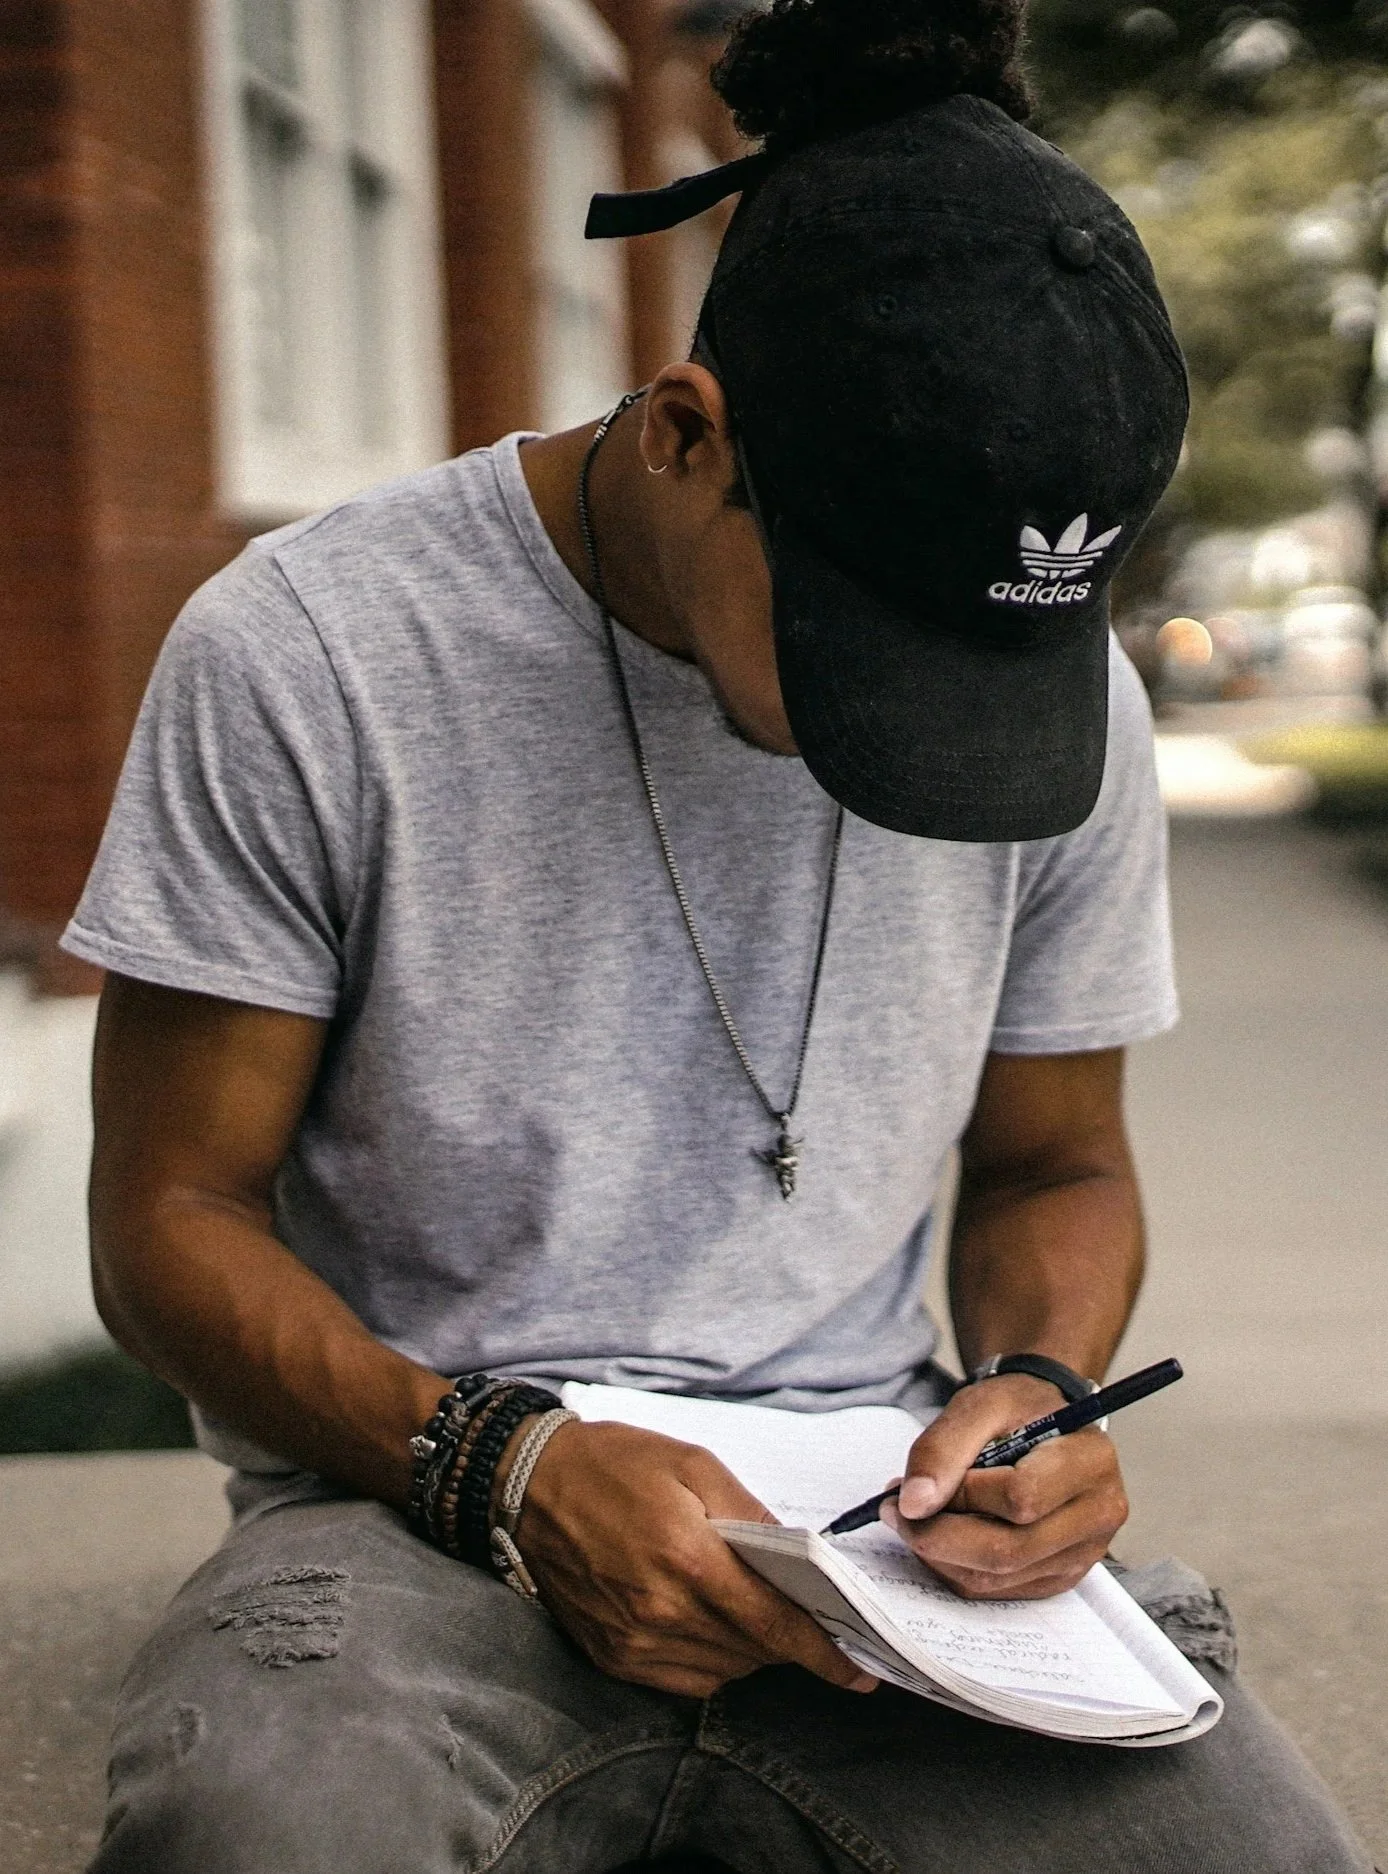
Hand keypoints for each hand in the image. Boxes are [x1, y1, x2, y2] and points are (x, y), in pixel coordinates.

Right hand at [505, 1418, 879, 1698]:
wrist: (527, 1485)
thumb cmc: (613, 1463)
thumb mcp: (692, 1464)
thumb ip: (750, 1513)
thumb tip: (797, 1558)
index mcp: (689, 1558)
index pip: (774, 1624)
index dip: (823, 1652)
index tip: (859, 1670)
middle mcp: (662, 1612)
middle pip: (754, 1650)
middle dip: (788, 1638)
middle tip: (810, 1616)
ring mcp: (634, 1642)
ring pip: (724, 1669)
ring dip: (749, 1647)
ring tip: (750, 1605)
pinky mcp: (612, 1656)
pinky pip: (684, 1679)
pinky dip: (710, 1659)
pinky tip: (707, 1619)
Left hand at [883, 1376, 1127, 1600]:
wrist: (1047, 1421)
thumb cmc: (1018, 1409)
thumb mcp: (979, 1404)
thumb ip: (942, 1448)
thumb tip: (913, 1505)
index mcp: (1091, 1462)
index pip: (1021, 1498)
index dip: (961, 1496)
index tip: (912, 1486)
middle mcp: (1099, 1515)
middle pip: (1009, 1550)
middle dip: (938, 1535)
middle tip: (896, 1511)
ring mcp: (1083, 1554)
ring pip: (998, 1577)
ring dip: (941, 1554)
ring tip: (914, 1518)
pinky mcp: (1060, 1577)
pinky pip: (998, 1589)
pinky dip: (956, 1567)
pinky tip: (941, 1535)